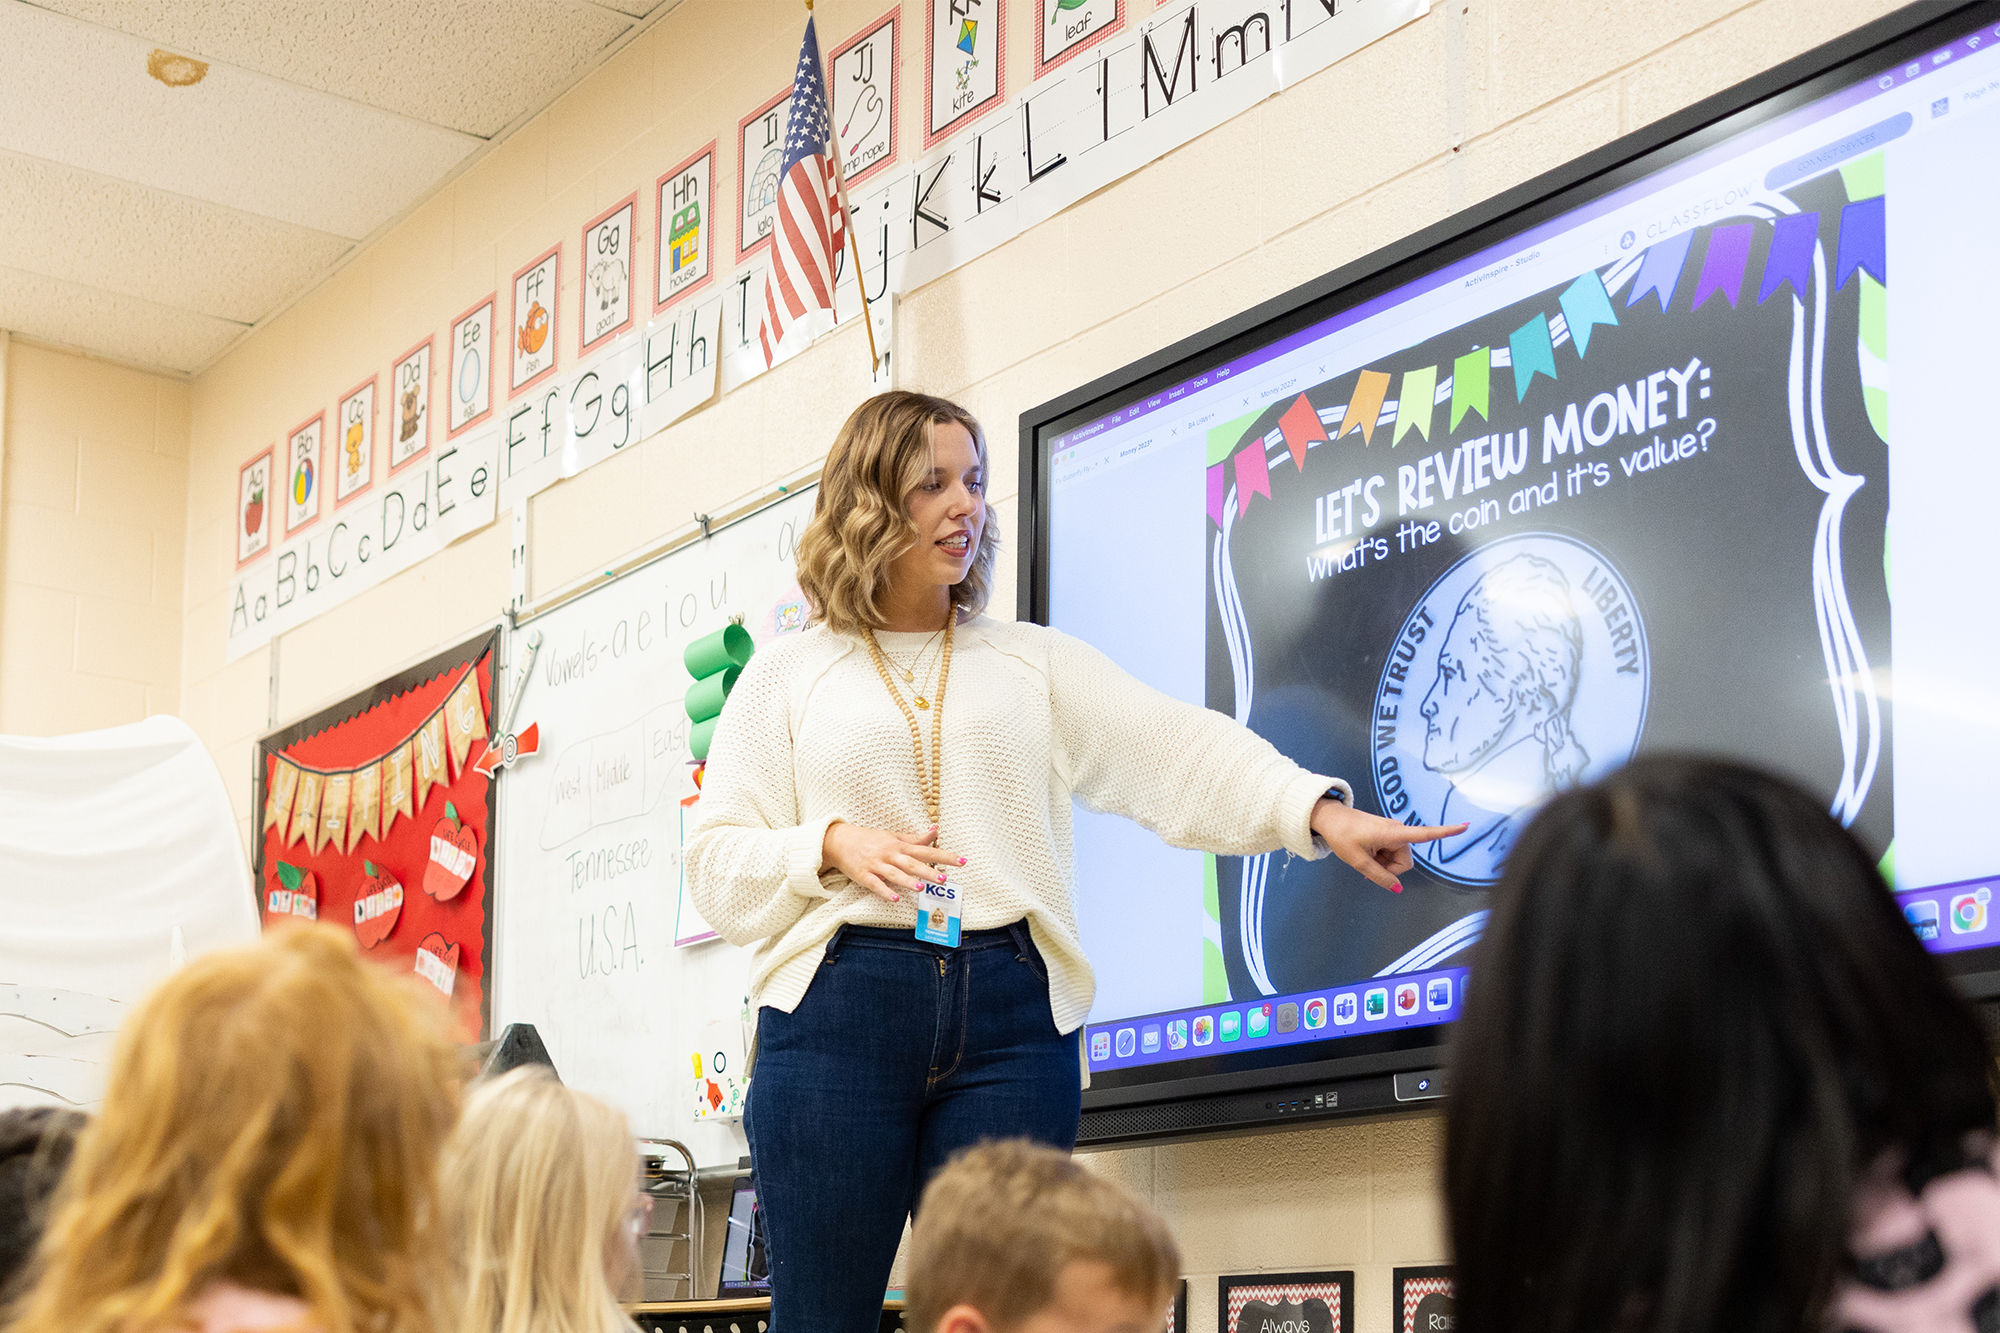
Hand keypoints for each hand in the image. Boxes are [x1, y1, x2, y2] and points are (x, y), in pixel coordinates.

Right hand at [821, 821, 963, 903]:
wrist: (841, 841)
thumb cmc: (871, 839)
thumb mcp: (894, 836)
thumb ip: (916, 838)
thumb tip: (936, 830)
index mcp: (900, 846)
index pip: (926, 850)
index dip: (945, 856)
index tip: (962, 861)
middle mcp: (890, 854)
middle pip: (912, 863)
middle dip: (928, 870)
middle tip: (944, 878)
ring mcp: (877, 865)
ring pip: (895, 874)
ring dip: (907, 880)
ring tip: (921, 887)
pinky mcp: (864, 875)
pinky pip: (876, 885)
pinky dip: (885, 891)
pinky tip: (895, 898)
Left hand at [1310, 797, 1466, 893]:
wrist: (1330, 818)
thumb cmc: (1342, 836)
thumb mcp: (1358, 861)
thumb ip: (1379, 876)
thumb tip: (1398, 889)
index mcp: (1394, 834)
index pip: (1425, 834)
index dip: (1446, 832)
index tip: (1466, 826)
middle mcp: (1398, 831)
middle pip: (1405, 862)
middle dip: (1390, 869)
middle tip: (1368, 864)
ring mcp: (1393, 833)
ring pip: (1397, 860)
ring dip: (1383, 864)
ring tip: (1365, 856)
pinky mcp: (1388, 834)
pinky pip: (1391, 854)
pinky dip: (1381, 859)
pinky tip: (1367, 856)